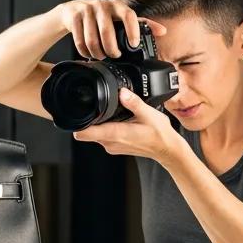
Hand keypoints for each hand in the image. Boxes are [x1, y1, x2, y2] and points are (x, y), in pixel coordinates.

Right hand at [56, 0, 165, 59]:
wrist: (72, 11)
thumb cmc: (101, 17)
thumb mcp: (120, 18)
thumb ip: (140, 24)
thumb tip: (163, 31)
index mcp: (117, 6)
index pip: (129, 14)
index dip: (132, 30)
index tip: (134, 44)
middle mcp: (102, 5)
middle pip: (107, 31)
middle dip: (111, 49)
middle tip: (114, 56)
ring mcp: (86, 10)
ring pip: (92, 39)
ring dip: (97, 52)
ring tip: (101, 56)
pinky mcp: (73, 17)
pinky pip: (80, 41)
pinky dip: (85, 52)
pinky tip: (89, 54)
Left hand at [73, 88, 189, 163]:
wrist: (167, 149)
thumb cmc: (160, 135)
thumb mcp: (149, 114)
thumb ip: (134, 102)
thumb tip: (122, 92)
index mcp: (116, 134)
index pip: (85, 133)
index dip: (77, 123)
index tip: (75, 114)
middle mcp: (110, 143)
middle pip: (87, 131)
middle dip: (88, 119)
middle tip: (94, 107)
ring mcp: (112, 146)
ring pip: (95, 133)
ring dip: (98, 123)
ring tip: (108, 113)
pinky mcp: (115, 146)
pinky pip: (104, 135)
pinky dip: (105, 128)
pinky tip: (116, 120)